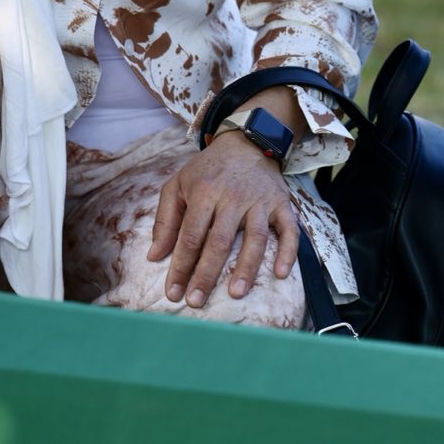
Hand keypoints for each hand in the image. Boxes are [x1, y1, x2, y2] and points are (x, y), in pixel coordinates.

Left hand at [147, 133, 298, 307]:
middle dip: (206, 274)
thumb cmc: (208, 169)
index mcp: (204, 192)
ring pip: (255, 237)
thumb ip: (166, 221)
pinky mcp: (282, 203)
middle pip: (220, 241)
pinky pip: (289, 229)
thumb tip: (154, 256)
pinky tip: (281, 273)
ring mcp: (260, 201)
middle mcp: (232, 197)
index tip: (173, 293)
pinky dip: (288, 251)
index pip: (190, 236)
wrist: (247, 142)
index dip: (181, 266)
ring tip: (236, 293)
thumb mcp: (178, 185)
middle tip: (196, 301)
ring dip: (246, 267)